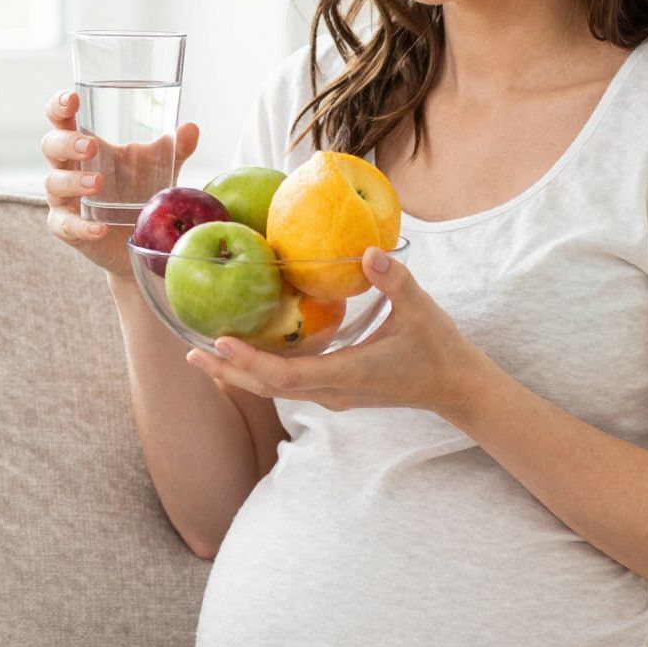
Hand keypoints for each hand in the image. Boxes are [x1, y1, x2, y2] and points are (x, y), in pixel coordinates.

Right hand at [42, 90, 200, 281]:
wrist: (138, 239)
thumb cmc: (138, 190)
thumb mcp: (158, 166)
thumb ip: (174, 147)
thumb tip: (191, 128)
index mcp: (83, 145)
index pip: (60, 119)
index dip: (59, 107)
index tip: (72, 99)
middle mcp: (67, 168)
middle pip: (51, 146)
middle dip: (67, 143)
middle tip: (92, 146)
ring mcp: (64, 198)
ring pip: (54, 183)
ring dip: (74, 181)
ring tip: (99, 183)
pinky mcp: (68, 229)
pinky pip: (66, 226)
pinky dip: (82, 226)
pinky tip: (100, 228)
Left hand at [185, 246, 488, 416]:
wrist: (456, 387)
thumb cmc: (439, 349)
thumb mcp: (420, 309)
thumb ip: (393, 280)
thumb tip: (366, 251)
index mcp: (347, 374)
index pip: (286, 376)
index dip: (250, 362)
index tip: (220, 342)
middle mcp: (333, 392)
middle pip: (268, 388)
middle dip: (229, 371)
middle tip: (191, 350)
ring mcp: (333, 395)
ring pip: (276, 389)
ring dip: (240, 372)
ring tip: (206, 353)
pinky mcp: (337, 391)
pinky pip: (289, 384)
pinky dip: (261, 370)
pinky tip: (245, 353)